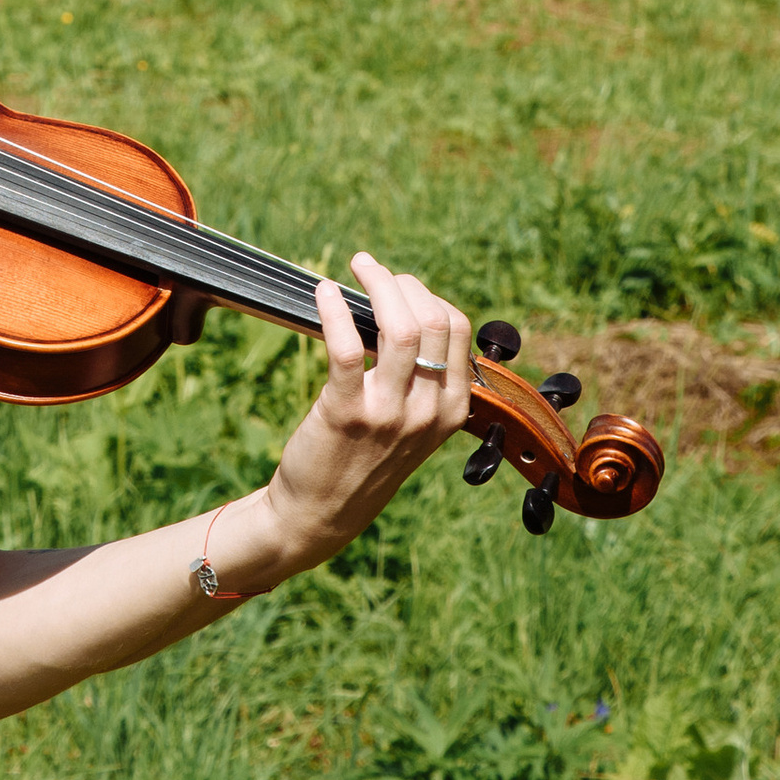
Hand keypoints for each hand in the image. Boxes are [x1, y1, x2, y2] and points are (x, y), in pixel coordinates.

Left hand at [261, 252, 472, 574]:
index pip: (456, 328)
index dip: (426, 294)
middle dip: (401, 282)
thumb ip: (421, 379)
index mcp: (450, 409)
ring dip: (376, 284)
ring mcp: (389, 415)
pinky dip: (334, 310)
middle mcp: (427, 412)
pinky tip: (323, 292)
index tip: (399, 284)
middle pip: (431, 319)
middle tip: (372, 271)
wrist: (322, 512)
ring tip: (357, 267)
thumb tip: (404, 308)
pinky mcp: (346, 414)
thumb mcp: (412, 425)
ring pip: (398, 328)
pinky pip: (346, 347)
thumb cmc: (364, 457)